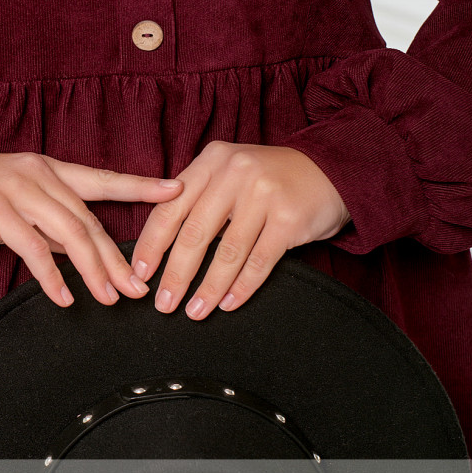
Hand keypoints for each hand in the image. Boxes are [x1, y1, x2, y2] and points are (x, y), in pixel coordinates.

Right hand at [0, 149, 183, 308]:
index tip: (176, 190)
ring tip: (110, 298)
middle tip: (140, 287)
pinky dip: (50, 274)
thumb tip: (73, 252)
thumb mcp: (12, 208)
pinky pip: (31, 245)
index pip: (103, 180)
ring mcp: (17, 189)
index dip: (140, 186)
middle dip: (117, 256)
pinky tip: (64, 296)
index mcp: (48, 169)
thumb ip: (44, 225)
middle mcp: (39, 174)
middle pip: (90, 218)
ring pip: (68, 231)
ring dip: (92, 269)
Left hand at [130, 141, 350, 319]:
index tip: (140, 273)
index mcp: (211, 160)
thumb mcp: (229, 172)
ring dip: (207, 288)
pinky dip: (241, 287)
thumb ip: (197, 196)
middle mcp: (235, 172)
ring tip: (194, 312)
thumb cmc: (269, 179)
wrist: (331, 170)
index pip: (170, 206)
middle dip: (175, 274)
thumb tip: (158, 244)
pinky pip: (258, 261)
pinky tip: (227, 304)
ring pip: (226, 252)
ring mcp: (263, 193)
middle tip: (163, 303)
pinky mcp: (289, 217)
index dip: (152, 244)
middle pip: (195, 232)